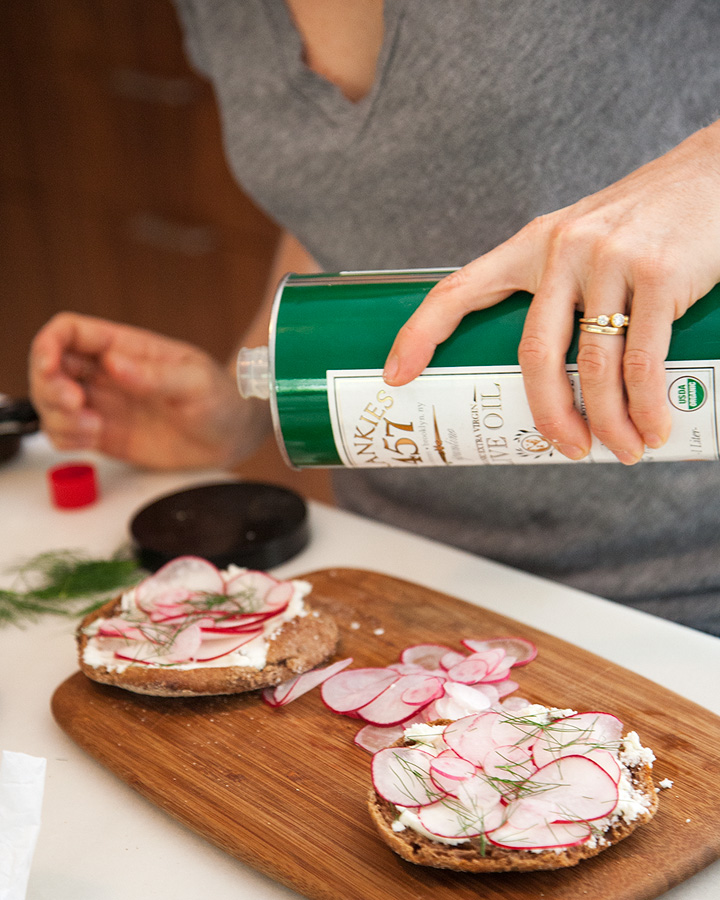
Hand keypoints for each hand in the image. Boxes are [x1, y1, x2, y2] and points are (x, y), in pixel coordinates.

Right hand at [29, 313, 268, 469]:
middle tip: (75, 404)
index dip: (49, 344)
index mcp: (126, 347)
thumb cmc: (222, 398)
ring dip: (57, 416)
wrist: (233, 435)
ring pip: (51, 402)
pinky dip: (66, 438)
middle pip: (49, 366)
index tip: (51, 368)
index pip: (70, 331)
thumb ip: (156, 375)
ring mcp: (104, 403)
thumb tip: (115, 363)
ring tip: (92, 428)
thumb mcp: (197, 383)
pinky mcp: (105, 434)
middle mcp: (108, 373)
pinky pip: (66, 433)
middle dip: (49, 386)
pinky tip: (93, 439)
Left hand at [383, 120, 719, 463]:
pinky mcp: (659, 274)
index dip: (420, 334)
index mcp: (533, 244)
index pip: (459, 288)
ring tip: (621, 451)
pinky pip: (642, 362)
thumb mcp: (588, 240)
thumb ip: (562, 289)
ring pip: (591, 368)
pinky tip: (652, 430)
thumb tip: (552, 369)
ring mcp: (609, 260)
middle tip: (566, 450)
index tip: (397, 376)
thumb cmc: (650, 220)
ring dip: (607, 424)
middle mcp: (562, 249)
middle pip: (533, 356)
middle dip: (547, 417)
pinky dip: (645, 408)